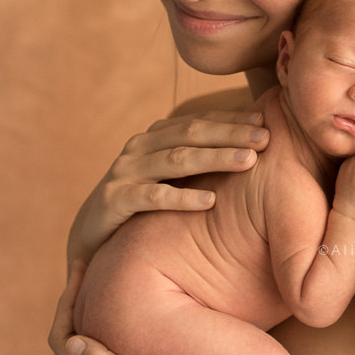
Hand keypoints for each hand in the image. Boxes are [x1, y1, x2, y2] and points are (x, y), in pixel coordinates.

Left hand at [49, 263, 225, 354]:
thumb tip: (72, 342)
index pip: (63, 338)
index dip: (66, 300)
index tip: (82, 265)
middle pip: (69, 338)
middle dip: (73, 300)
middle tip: (85, 263)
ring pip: (86, 341)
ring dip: (87, 309)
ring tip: (99, 275)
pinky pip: (103, 347)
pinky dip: (103, 320)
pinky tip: (124, 299)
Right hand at [68, 109, 269, 264]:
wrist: (89, 234)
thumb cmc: (141, 202)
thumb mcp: (169, 176)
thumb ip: (198, 159)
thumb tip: (250, 148)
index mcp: (155, 136)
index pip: (199, 121)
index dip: (231, 120)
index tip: (264, 121)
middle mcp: (140, 147)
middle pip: (191, 134)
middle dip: (230, 133)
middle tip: (265, 137)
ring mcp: (125, 172)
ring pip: (176, 160)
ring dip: (215, 158)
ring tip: (248, 161)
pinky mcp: (114, 201)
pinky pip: (153, 198)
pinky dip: (183, 198)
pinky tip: (211, 202)